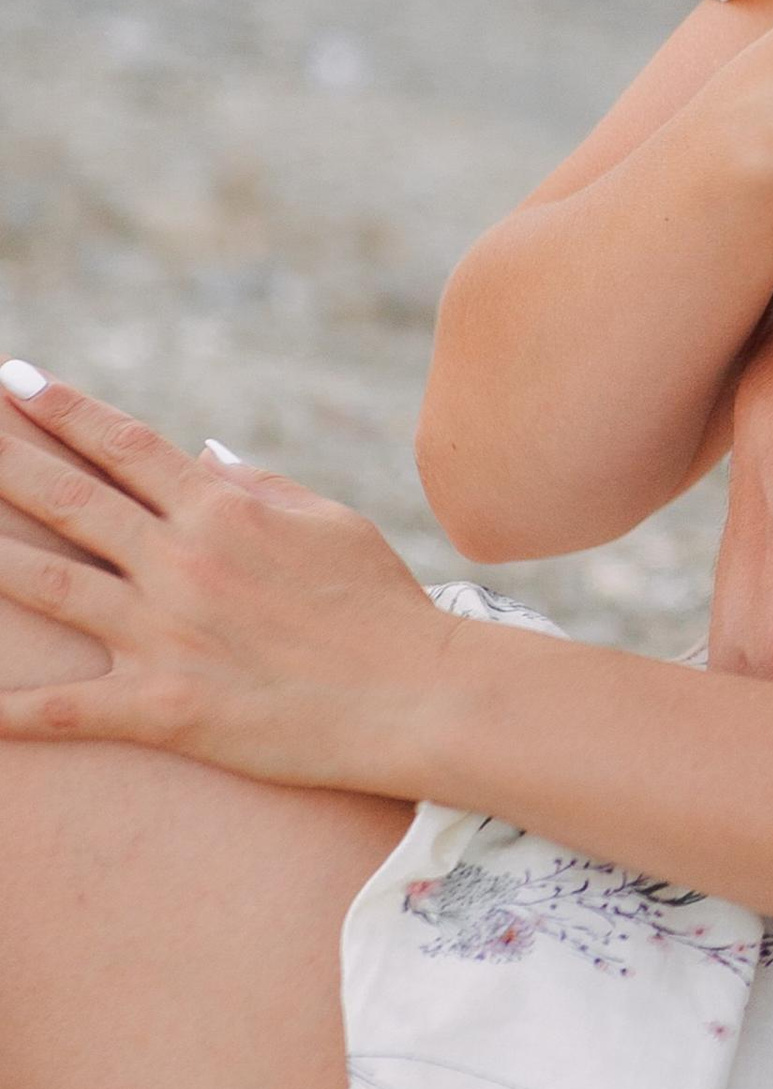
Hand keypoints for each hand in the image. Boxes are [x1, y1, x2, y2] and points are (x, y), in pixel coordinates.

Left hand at [0, 369, 453, 792]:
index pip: (123, 443)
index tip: (14, 380)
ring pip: (49, 582)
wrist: (417, 694)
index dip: (62, 408)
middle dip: (2, 458)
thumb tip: (200, 453)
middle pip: (68, 497)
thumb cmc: (381, 605)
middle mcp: (182, 559)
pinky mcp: (163, 708)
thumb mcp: (329, 521)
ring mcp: (166, 633)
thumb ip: (258, 483)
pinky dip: (8, 708)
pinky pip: (66, 708)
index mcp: (222, 507)